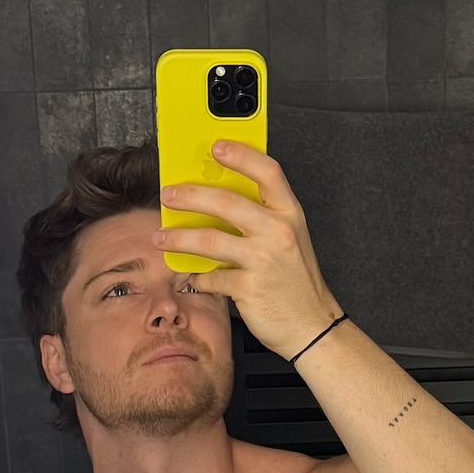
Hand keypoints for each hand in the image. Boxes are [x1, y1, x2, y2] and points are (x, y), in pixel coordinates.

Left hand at [155, 140, 344, 362]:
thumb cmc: (297, 282)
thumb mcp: (288, 240)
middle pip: (227, 202)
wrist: (312, 326)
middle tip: (169, 194)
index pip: (267, 172)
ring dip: (179, 238)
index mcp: (289, 214)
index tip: (215, 146)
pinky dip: (198, 278)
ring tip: (161, 238)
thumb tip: (219, 200)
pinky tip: (192, 277)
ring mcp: (263, 261)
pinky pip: (212, 278)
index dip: (240, 155)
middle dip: (190, 195)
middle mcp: (278, 232)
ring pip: (210, 241)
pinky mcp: (249, 288)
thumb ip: (262, 217)